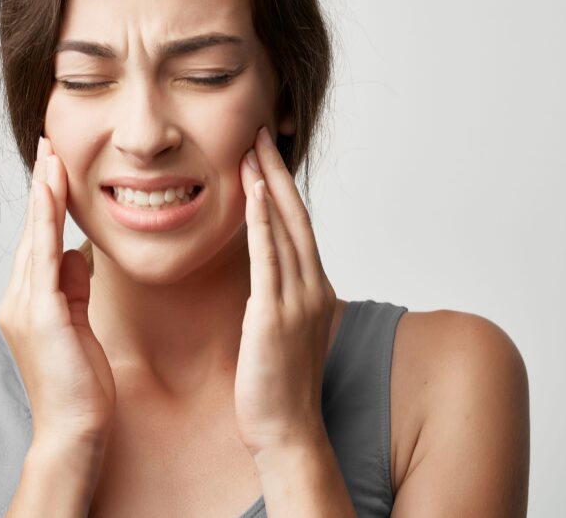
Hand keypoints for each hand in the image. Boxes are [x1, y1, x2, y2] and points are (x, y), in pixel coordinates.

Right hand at [0, 136, 116, 447]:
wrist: (75, 426)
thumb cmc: (80, 381)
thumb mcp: (80, 322)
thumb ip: (74, 287)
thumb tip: (75, 252)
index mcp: (32, 299)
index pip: (39, 239)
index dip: (47, 202)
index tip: (55, 166)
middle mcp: (21, 297)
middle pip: (32, 230)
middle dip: (43, 186)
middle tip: (50, 144)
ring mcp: (26, 305)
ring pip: (35, 236)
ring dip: (44, 194)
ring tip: (52, 156)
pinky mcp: (41, 315)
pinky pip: (43, 258)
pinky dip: (47, 223)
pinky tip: (53, 195)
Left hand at [234, 125, 337, 456]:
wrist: (287, 432)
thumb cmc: (279, 388)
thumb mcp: (283, 333)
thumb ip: (277, 299)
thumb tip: (263, 279)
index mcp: (313, 289)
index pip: (298, 226)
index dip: (283, 187)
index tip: (265, 155)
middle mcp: (312, 287)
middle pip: (296, 215)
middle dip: (277, 171)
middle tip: (260, 132)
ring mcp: (297, 300)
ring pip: (285, 227)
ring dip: (269, 183)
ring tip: (252, 147)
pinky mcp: (274, 315)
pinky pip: (269, 258)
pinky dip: (264, 220)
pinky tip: (255, 191)